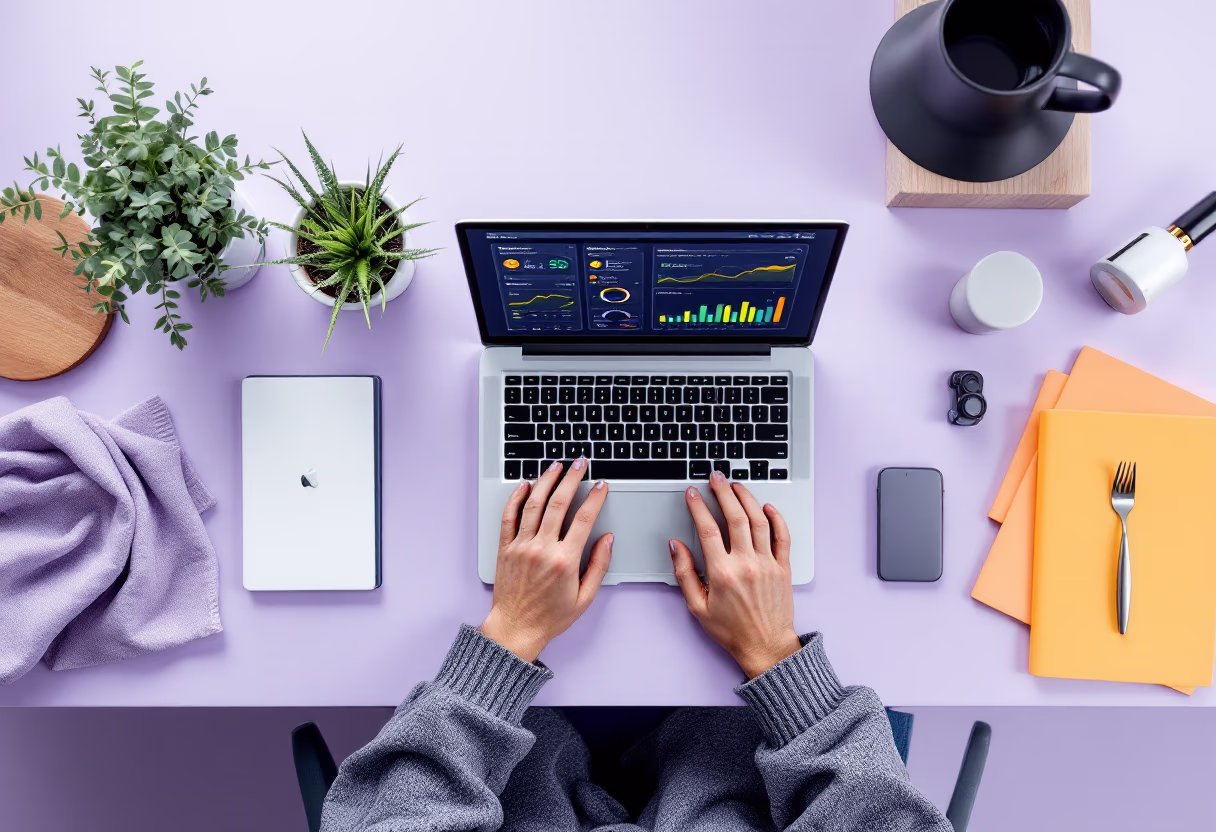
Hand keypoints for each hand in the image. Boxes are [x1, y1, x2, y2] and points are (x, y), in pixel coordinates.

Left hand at [481, 459, 612, 661]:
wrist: (515, 628)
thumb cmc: (550, 617)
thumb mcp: (585, 597)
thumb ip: (599, 565)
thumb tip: (608, 538)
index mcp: (564, 561)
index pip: (584, 519)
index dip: (595, 497)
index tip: (602, 485)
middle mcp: (541, 549)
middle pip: (558, 503)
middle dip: (572, 479)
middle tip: (580, 464)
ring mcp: (521, 547)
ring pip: (533, 504)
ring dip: (546, 481)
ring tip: (556, 466)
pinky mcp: (505, 548)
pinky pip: (509, 517)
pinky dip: (516, 498)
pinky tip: (525, 485)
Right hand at [670, 471, 800, 678]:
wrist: (766, 646)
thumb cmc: (731, 630)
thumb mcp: (697, 607)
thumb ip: (684, 573)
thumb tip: (676, 546)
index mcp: (722, 573)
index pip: (708, 530)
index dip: (697, 507)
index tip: (691, 493)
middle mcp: (746, 564)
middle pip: (735, 517)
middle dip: (723, 492)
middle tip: (716, 478)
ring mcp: (767, 564)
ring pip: (759, 521)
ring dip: (747, 498)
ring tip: (736, 485)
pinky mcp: (783, 568)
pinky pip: (782, 536)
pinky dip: (776, 518)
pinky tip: (767, 507)